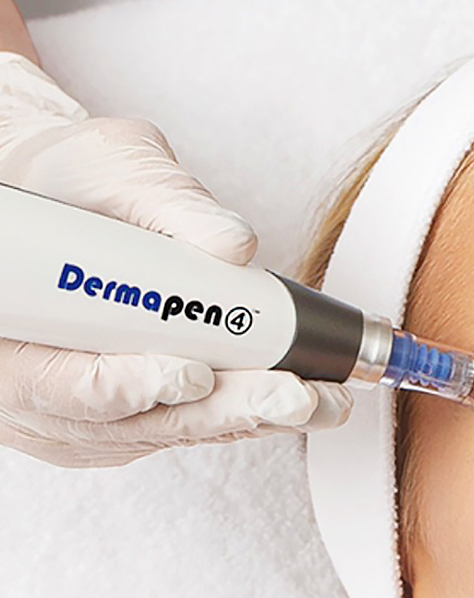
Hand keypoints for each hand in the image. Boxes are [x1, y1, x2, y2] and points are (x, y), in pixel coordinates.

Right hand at [0, 49, 352, 467]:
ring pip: (171, 431)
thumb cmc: (77, 182)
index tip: (191, 374)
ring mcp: (82, 416)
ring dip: (248, 418)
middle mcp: (39, 392)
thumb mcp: (111, 166)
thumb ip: (163, 200)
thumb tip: (234, 242)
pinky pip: (187, 425)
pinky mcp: (126, 418)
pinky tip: (295, 404)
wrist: (67, 201)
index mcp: (12, 336)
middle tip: (296, 398)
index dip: (127, 386)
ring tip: (319, 403)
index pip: (63, 384)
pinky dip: (241, 413)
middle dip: (224, 410)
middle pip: (136, 424)